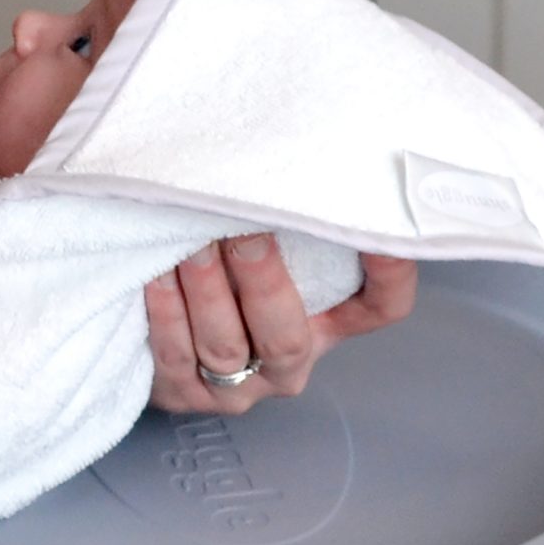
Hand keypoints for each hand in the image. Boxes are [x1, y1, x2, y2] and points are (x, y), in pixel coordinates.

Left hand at [142, 236, 417, 415]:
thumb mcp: (267, 242)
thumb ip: (287, 216)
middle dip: (263, 281)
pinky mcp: (183, 394)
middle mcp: (288, 362)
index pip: (381, 306)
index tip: (377, 228)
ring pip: (226, 347)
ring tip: (192, 245)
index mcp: (326, 323)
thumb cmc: (223, 264)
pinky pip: (175, 357)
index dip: (389, 273)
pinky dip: (167, 312)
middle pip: (288, 339)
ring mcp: (236, 386)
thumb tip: (302, 149)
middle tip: (244, 231)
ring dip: (207, 291)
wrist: (154, 326)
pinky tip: (158, 274)